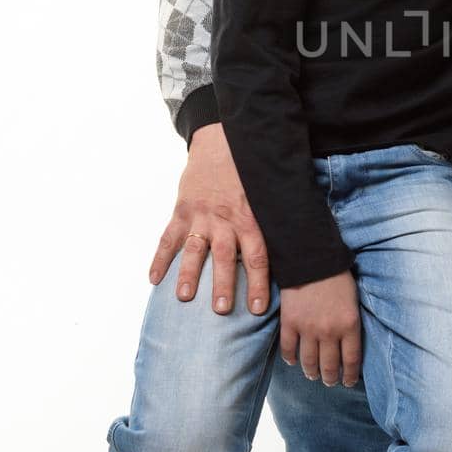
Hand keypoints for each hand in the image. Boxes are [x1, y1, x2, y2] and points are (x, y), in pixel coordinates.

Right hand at [147, 123, 270, 315]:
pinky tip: (153, 278)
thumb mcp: (267, 195)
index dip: (257, 284)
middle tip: (221, 310)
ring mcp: (201, 215)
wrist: (222, 140)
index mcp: (250, 219)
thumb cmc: (250, 175)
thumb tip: (297, 251)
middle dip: (222, 285)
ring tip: (183, 297)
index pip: (257, 257)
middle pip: (224, 257)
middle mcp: (225, 219)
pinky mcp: (182, 210)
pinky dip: (159, 258)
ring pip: (194, 249)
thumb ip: (272, 223)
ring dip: (188, 274)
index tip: (258, 309)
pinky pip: (168, 237)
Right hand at [279, 270, 362, 386]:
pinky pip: (289, 349)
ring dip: (311, 372)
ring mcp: (308, 329)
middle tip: (329, 381)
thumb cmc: (337, 277)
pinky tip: (293, 361)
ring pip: (309, 362)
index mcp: (349, 325)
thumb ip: (351, 324)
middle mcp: (329, 331)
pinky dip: (290, 359)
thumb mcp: (353, 301)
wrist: (312, 259)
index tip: (348, 381)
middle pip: (330, 366)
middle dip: (330, 378)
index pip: (351, 361)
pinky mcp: (290, 323)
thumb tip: (349, 344)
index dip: (350, 376)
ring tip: (313, 375)